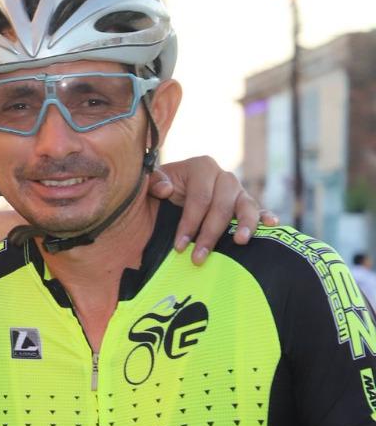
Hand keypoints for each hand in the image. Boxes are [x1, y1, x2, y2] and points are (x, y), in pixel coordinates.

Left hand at [149, 157, 278, 264]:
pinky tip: (272, 223)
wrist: (173, 192)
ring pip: (246, 206)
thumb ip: (154, 182)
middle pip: (221, 206)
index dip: (189, 223)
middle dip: (209, 234)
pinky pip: (259, 209)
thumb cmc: (162, 189)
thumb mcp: (153, 183)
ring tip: (241, 241)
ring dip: (245, 225)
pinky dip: (266, 216)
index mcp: (201, 167)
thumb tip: (166, 189)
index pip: (199, 199)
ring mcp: (238, 190)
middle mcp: (224, 177)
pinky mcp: (247, 204)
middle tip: (199, 258)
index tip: (180, 246)